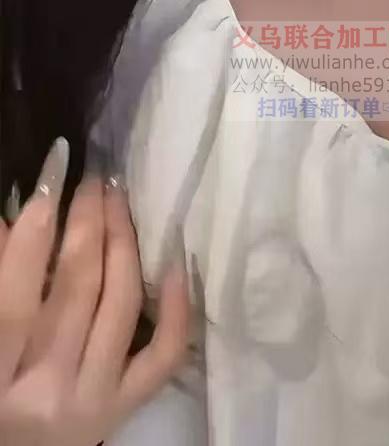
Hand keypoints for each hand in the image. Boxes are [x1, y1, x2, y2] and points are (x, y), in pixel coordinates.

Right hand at [0, 139, 189, 445]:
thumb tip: (17, 216)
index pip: (14, 302)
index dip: (31, 236)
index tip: (51, 177)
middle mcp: (47, 393)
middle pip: (78, 289)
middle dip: (88, 222)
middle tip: (95, 179)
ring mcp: (95, 400)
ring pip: (121, 304)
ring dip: (124, 241)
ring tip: (119, 199)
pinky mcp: (126, 406)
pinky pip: (165, 352)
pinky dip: (177, 306)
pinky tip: (176, 261)